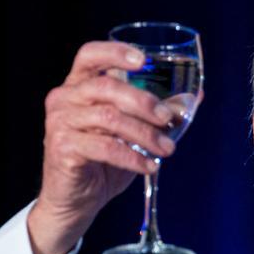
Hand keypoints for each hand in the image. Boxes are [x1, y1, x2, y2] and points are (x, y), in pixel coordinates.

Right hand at [27, 41, 177, 253]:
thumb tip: (193, 97)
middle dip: (144, 102)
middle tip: (169, 119)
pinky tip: (150, 166)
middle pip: (107, 87)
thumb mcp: (133, 132)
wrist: (76, 201)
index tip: (144, 60)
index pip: (90, 55)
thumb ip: (157, 113)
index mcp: (79, 85)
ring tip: (167, 150)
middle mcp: (64, 98)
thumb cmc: (104, 160)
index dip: (116, 52)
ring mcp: (60, 122)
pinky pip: (104, 147)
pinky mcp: (62, 148)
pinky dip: (133, 157)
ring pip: (109, 118)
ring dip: (145, 134)